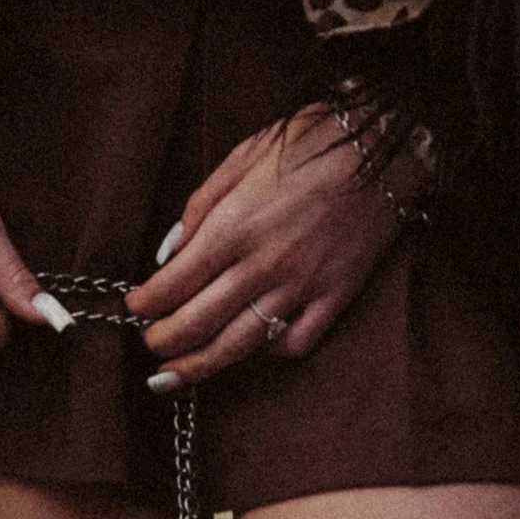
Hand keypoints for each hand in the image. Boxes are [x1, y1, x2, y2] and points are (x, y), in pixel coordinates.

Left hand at [125, 106, 418, 389]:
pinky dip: (268, 352)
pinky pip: (296, 342)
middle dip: (163, 341)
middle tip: (147, 345)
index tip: (133, 308)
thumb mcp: (242, 156)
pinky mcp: (336, 297)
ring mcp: (302, 286)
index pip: (172, 284)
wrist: (387, 144)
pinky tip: (250, 348)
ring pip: (240, 345)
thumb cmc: (311, 141)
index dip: (144, 304)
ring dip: (200, 366)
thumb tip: (167, 253)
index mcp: (234, 226)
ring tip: (173, 377)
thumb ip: (200, 206)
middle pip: (198, 322)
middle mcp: (263, 264)